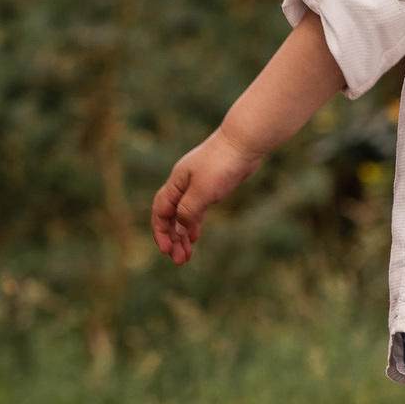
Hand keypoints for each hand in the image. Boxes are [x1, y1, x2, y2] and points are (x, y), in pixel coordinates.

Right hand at [150, 130, 259, 265]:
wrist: (243, 142)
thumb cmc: (222, 164)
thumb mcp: (203, 191)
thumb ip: (188, 211)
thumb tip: (178, 230)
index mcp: (176, 183)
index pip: (160, 211)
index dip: (160, 232)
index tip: (166, 251)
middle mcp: (182, 184)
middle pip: (171, 216)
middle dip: (172, 239)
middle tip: (179, 261)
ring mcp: (196, 185)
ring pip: (184, 214)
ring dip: (183, 235)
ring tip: (186, 256)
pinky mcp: (210, 186)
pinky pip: (196, 209)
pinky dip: (194, 224)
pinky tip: (195, 237)